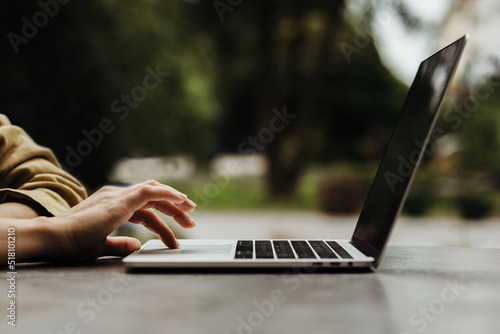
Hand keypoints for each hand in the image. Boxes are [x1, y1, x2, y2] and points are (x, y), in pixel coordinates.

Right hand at [47, 179, 195, 261]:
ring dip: (175, 202)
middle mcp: (115, 196)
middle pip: (152, 197)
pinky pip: (150, 192)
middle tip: (190, 216)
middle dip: (174, 207)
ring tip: (191, 213)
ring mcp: (117, 196)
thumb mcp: (101, 244)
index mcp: (111, 204)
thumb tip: (137, 245)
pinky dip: (168, 194)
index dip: (162, 215)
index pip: (144, 207)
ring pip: (155, 193)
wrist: (54, 239)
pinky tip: (181, 200)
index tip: (177, 225)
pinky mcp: (120, 201)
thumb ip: (120, 244)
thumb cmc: (71, 244)